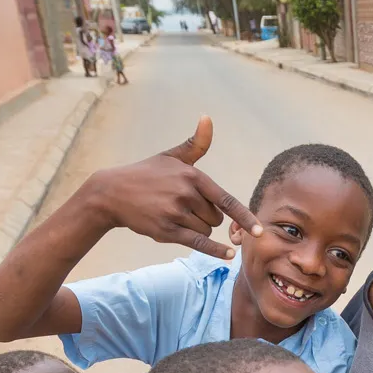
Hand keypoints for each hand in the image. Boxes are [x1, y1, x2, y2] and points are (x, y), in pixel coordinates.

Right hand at [74, 117, 261, 258]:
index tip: (261, 230)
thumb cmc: (146, 174)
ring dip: (197, 229)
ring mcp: (176, 212)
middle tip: (183, 208)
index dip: (245, 217)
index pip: (226, 200)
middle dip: (206, 218)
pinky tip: (228, 255)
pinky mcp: (165, 230)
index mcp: (192, 176)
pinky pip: (197, 242)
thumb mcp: (171, 157)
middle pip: (216, 219)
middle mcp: (186, 194)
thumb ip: (195, 144)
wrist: (112, 193)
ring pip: (206, 230)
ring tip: (174, 216)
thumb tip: (207, 118)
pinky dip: (214, 250)